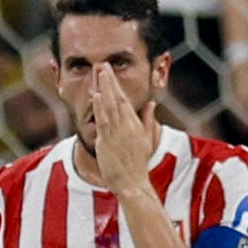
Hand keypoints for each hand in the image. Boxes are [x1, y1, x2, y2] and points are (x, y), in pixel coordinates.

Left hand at [88, 75, 156, 194]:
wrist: (132, 182)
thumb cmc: (138, 163)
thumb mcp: (147, 140)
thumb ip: (148, 120)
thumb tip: (152, 105)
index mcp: (135, 124)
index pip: (124, 100)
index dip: (116, 85)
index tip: (110, 72)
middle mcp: (126, 126)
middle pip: (117, 98)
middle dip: (111, 81)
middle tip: (104, 65)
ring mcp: (117, 133)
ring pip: (110, 106)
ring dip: (105, 88)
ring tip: (100, 74)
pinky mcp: (107, 141)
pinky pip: (103, 121)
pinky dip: (100, 107)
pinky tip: (96, 95)